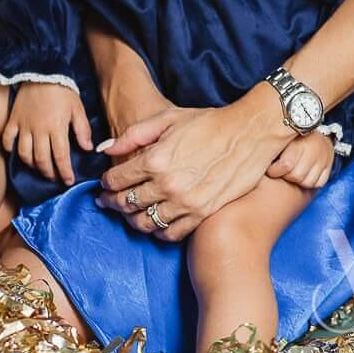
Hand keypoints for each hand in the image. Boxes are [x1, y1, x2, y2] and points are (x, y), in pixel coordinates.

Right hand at [1, 83, 92, 186]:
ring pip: (24, 154)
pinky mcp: (13, 120)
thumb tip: (87, 148)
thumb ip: (82, 130)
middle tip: (55, 177)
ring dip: (32, 165)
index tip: (68, 181)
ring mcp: (24, 126)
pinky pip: (7, 139)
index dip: (65, 172)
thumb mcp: (78, 109)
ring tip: (39, 168)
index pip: (61, 157)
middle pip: (41, 160)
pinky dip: (10, 149)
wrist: (43, 71)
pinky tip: (16, 154)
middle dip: (49, 172)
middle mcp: (39, 130)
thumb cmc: (63, 91)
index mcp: (57, 128)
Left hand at [95, 96, 292, 241]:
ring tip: (129, 214)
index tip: (104, 184)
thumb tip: (105, 150)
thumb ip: (133, 135)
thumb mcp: (168, 118)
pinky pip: (171, 233)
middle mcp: (167, 184)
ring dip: (132, 219)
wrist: (249, 134)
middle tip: (108, 202)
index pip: (117, 180)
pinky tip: (156, 223)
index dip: (106, 184)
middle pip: (126, 204)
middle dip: (112, 203)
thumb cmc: (208, 122)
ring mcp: (185, 202)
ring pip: (145, 222)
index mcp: (155, 159)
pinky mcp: (202, 214)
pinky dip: (158, 232)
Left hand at [264, 129, 333, 188]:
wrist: (312, 127)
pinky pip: (318, 183)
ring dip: (297, 180)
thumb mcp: (279, 137)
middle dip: (286, 175)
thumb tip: (249, 159)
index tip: (270, 168)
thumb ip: (269, 145)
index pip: (286, 165)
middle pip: (296, 176)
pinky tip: (303, 172)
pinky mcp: (329, 167)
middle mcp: (314, 150)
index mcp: (299, 141)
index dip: (274, 171)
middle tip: (281, 169)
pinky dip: (309, 181)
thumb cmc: (288, 134)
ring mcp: (323, 159)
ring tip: (292, 170)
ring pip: (308, 182)